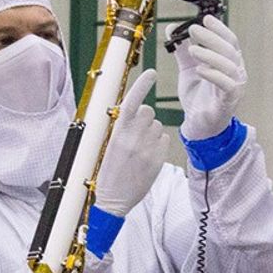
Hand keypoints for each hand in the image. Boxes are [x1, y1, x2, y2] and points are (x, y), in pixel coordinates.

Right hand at [94, 70, 169, 216]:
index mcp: (117, 133)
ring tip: (139, 149)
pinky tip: (147, 156)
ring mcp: (147, 149)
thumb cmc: (108, 172)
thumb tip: (137, 111)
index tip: (151, 73)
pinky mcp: (157, 159)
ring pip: (157, 126)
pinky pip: (164, 139)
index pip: (132, 102)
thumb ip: (123, 128)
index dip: (142, 85)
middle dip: (144, 117)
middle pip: (148, 111)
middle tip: (136, 133)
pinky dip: (158, 144)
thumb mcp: (108, 146)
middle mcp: (133, 139)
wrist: (113, 199)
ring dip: (151, 132)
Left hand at [175, 15, 245, 140]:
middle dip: (211, 37)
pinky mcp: (229, 101)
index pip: (229, 40)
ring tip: (192, 50)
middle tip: (194, 30)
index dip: (219, 28)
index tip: (205, 18)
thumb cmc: (198, 97)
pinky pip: (227, 85)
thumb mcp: (188, 69)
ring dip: (211, 55)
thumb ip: (183, 51)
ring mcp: (235, 87)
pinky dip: (214, 75)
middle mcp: (236, 72)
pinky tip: (199, 69)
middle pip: (230, 49)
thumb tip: (172, 29)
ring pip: (229, 65)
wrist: (198, 125)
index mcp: (229, 62)